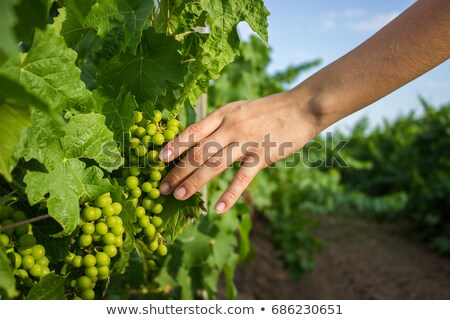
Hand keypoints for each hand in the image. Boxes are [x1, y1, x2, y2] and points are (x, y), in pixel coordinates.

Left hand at [158, 91, 317, 213]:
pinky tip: (218, 209)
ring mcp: (246, 141)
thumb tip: (197, 142)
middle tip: (162, 187)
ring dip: (194, 182)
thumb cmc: (268, 111)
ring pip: (214, 164)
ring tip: (178, 196)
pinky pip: (242, 178)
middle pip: (198, 151)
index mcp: (223, 114)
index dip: (174, 146)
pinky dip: (230, 195)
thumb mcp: (239, 110)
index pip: (193, 131)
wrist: (301, 107)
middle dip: (178, 170)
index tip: (159, 159)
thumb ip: (219, 125)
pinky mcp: (262, 156)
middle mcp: (231, 127)